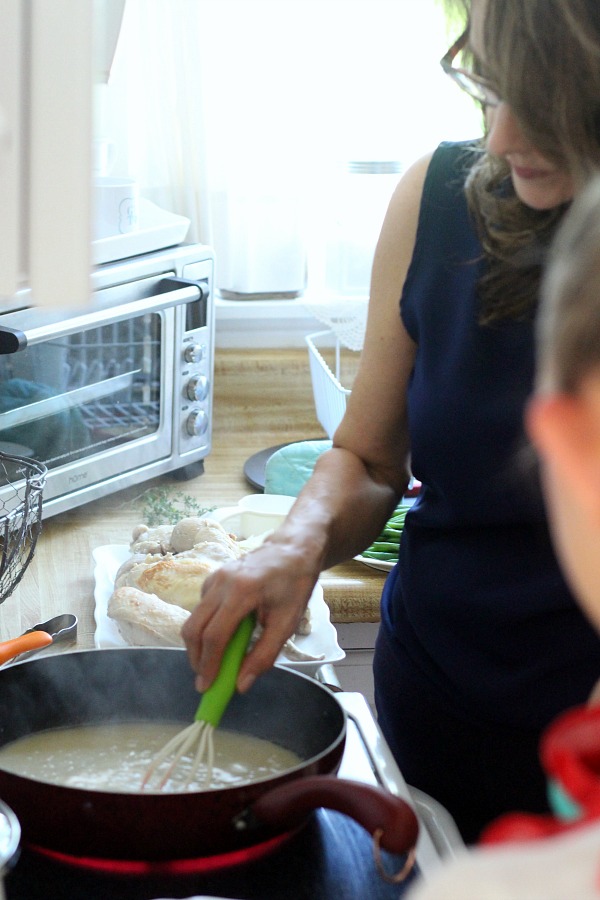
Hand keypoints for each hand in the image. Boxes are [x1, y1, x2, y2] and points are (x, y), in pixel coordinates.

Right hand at [181, 537, 319, 693]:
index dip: (208, 665)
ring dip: (199, 645)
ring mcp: (214, 578)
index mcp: (241, 591)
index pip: (214, 635)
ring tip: (215, 663)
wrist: (292, 549)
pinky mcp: (212, 578)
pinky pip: (201, 609)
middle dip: (196, 659)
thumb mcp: (287, 623)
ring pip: (194, 619)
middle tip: (206, 680)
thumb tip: (241, 684)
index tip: (207, 687)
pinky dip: (206, 627)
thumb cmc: (294, 584)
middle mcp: (221, 583)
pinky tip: (223, 635)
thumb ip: (264, 655)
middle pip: (194, 628)